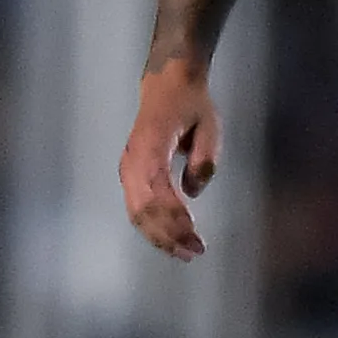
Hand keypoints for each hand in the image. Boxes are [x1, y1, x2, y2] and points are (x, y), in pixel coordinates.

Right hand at [119, 58, 221, 260]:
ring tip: (185, 253)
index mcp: (151, 146)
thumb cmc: (191, 105)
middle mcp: (133, 159)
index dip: (175, 217)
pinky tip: (171, 240)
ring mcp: (128, 167)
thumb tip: (192, 192)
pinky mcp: (130, 174)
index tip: (196, 236)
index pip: (159, 190)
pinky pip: (136, 207)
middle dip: (168, 234)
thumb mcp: (210, 126)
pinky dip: (152, 227)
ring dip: (159, 236)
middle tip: (195, 252)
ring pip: (136, 212)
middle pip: (143, 208)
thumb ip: (204, 158)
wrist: (166, 84)